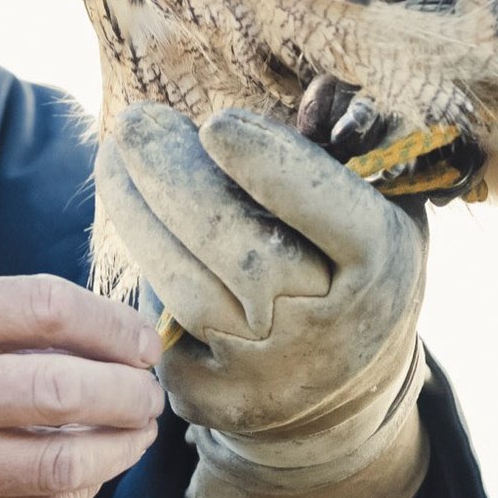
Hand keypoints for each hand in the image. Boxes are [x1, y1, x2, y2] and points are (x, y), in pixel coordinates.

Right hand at [0, 273, 164, 497]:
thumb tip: (101, 332)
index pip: (44, 310)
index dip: (112, 325)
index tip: (142, 341)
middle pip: (61, 392)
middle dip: (128, 394)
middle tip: (149, 394)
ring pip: (57, 464)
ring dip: (117, 450)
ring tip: (134, 435)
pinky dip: (75, 493)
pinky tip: (89, 473)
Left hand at [96, 104, 430, 497]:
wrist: (337, 395)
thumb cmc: (352, 267)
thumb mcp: (384, 202)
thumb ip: (358, 139)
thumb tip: (319, 96)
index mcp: (380, 269)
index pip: (331, 214)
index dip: (272, 168)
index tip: (216, 123)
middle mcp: (327, 333)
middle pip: (243, 251)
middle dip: (176, 179)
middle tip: (135, 123)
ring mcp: (266, 376)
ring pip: (186, 290)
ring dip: (137, 217)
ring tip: (112, 160)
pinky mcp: (210, 402)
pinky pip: (160, 327)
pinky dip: (141, 271)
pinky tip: (133, 223)